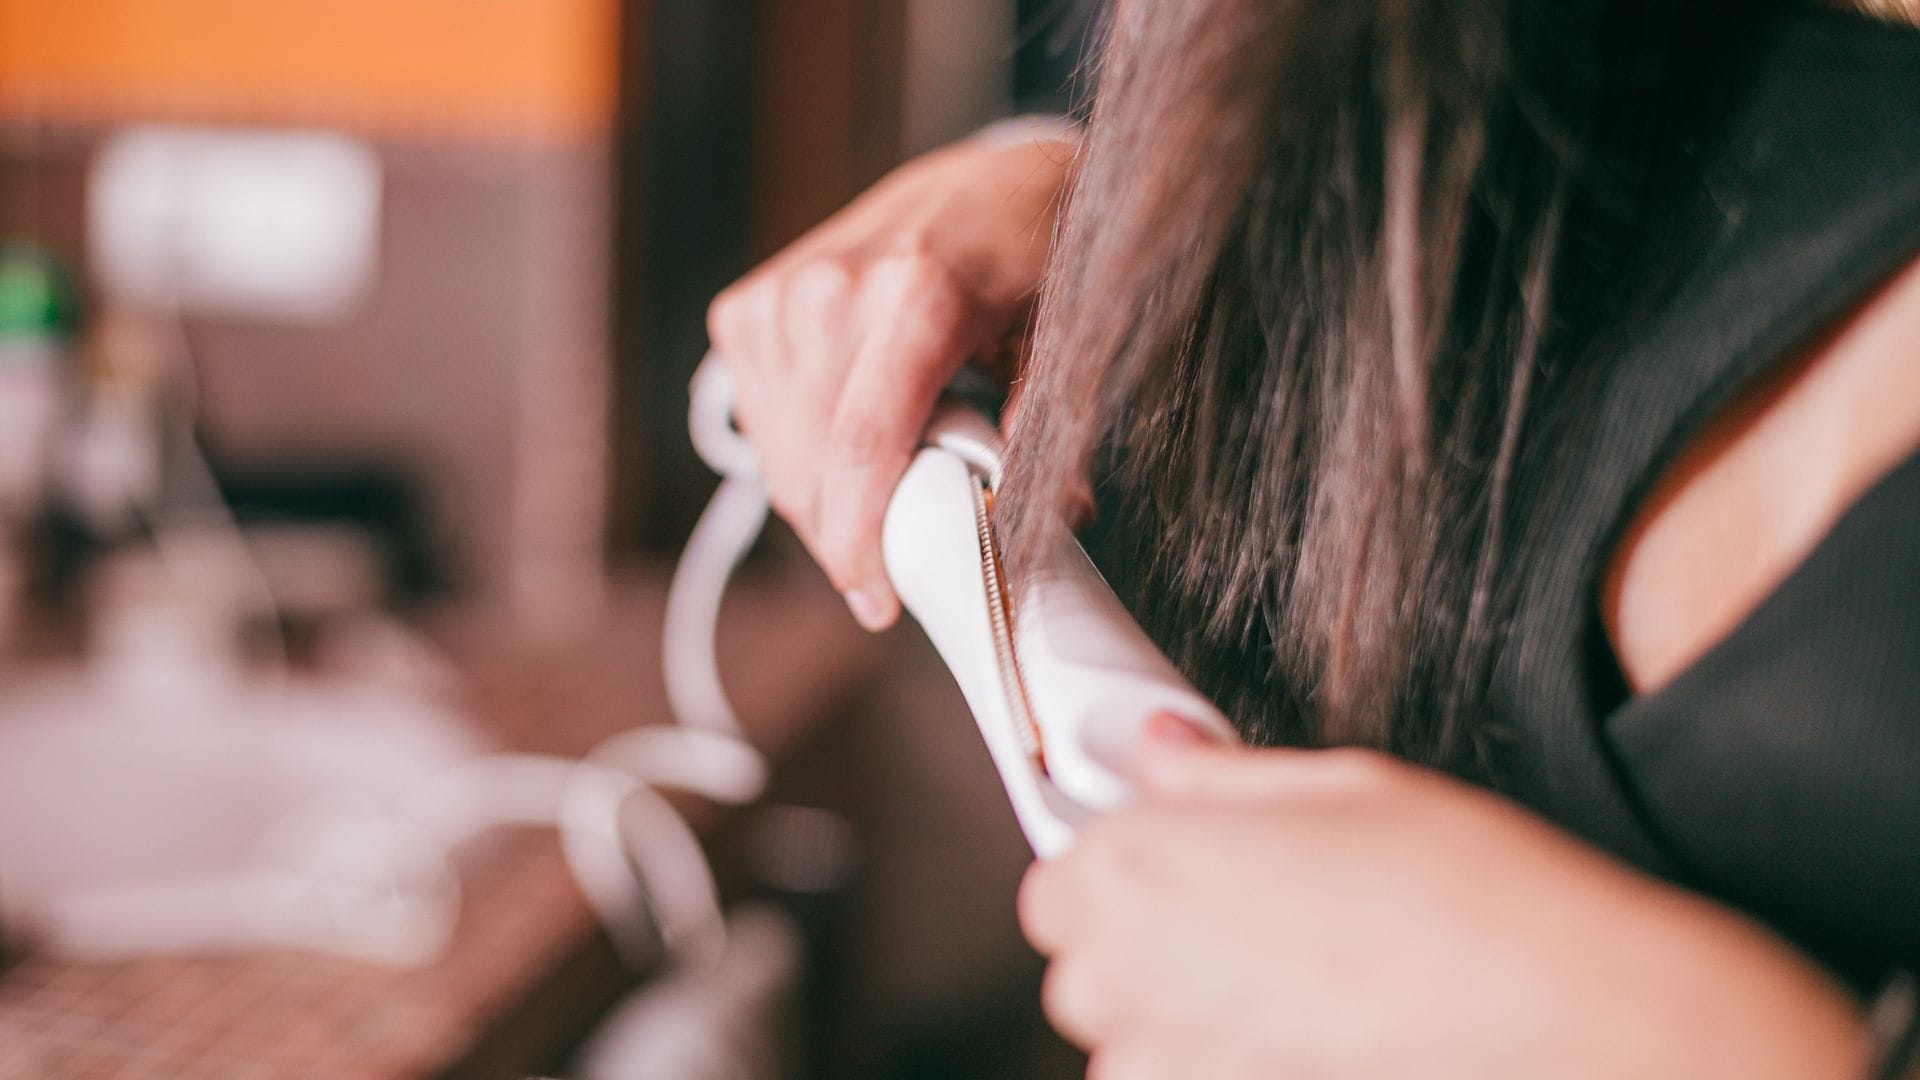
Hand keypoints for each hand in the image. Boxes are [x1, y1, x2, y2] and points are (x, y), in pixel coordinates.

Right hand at [706, 133, 1072, 629]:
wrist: (982, 180)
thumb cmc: (1031, 260)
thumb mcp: (1060, 336)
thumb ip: (1039, 427)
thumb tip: (1040, 517)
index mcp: (915, 295)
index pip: (860, 450)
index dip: (860, 545)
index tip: (879, 603)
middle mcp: (830, 292)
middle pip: (813, 471)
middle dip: (851, 537)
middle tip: (902, 554)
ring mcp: (778, 298)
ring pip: (779, 459)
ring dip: (826, 499)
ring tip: (888, 482)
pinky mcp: (746, 309)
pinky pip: (760, 426)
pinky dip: (801, 456)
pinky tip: (849, 439)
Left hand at [1019, 719, 1867, 1079]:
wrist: (1567, 1020)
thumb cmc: (1464, 891)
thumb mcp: (1343, 786)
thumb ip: (1220, 777)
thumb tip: (1159, 747)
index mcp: (1132, 870)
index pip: (1056, 885)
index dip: (1118, 878)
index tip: (1181, 872)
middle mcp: (1121, 982)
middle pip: (1085, 975)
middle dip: (1146, 957)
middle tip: (1259, 934)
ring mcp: (1162, 1071)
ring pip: (1133, 1056)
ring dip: (1186, 1032)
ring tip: (1303, 1000)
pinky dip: (1227, 1069)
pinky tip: (1314, 1045)